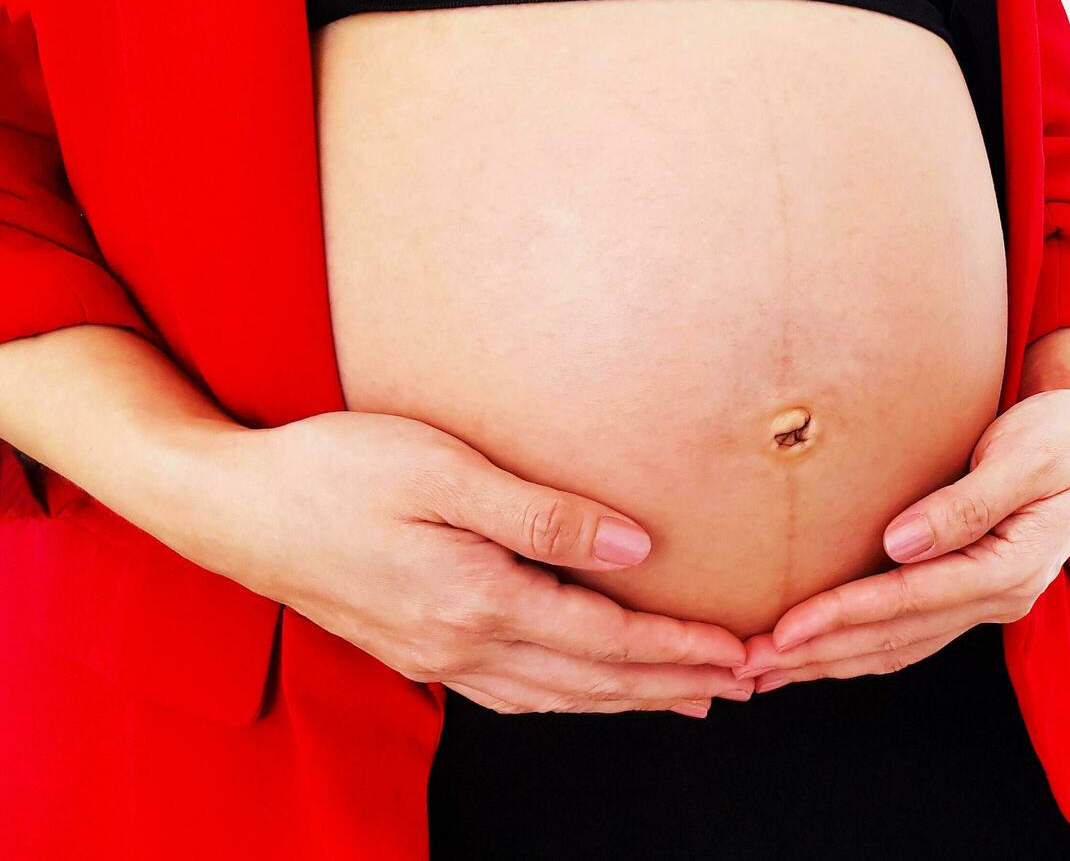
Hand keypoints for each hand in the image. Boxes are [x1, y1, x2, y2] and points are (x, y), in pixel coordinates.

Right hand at [187, 411, 753, 715]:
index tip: (742, 650)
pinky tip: (590, 690)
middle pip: (591, 681)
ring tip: (690, 696)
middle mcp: (459, 645)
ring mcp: (434, 657)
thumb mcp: (443, 469)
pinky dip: (569, 697)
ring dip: (629, 699)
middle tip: (745, 684)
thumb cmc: (331, 469)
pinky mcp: (414, 650)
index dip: (681, 648)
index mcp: (476, 601)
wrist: (225, 506)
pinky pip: (512, 693)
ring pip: (555, 696)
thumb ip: (544, 513)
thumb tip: (633, 547)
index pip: (606, 639)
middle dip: (674, 684)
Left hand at [735, 375, 1069, 691]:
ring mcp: (988, 599)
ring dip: (831, 661)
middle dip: (820, 655)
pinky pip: (909, 632)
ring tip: (767, 671)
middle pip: (896, 639)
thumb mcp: (1026, 454)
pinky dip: (859, 646)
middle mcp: (1001, 595)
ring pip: (898, 646)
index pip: (912, 601)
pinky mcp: (973, 588)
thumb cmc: (1064, 431)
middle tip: (749, 665)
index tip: (783, 630)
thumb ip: (966, 503)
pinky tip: (819, 652)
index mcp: (1013, 567)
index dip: (844, 616)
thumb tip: (899, 544)